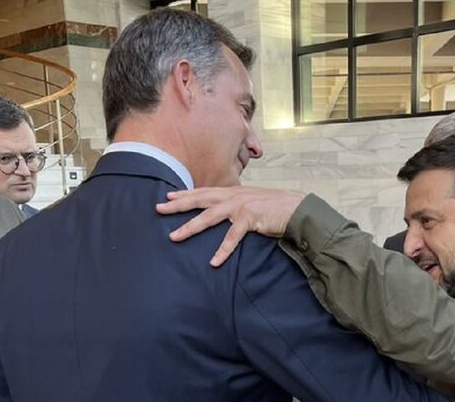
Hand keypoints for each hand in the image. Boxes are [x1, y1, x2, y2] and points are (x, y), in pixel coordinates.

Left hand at [156, 186, 305, 266]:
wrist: (296, 209)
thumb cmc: (274, 208)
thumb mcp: (251, 203)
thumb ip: (236, 207)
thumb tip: (224, 215)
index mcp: (233, 193)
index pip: (204, 191)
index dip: (185, 194)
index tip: (167, 196)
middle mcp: (233, 196)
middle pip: (200, 199)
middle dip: (178, 204)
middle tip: (158, 208)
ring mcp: (241, 206)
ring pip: (209, 217)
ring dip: (190, 227)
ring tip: (174, 236)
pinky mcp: (251, 218)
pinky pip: (233, 237)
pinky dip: (223, 249)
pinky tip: (214, 261)